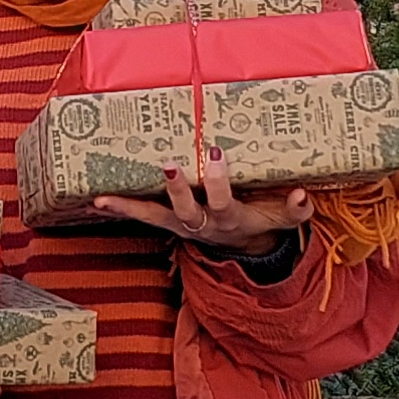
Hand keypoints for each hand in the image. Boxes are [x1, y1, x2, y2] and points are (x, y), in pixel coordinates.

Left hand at [91, 151, 312, 257]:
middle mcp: (203, 224)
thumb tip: (302, 194)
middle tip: (169, 163)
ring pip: (156, 217)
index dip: (218, 181)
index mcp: (231, 219)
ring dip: (132, 207)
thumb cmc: (263, 221)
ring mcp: (182, 224)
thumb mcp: (285, 219)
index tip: (214, 151)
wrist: (247, 247)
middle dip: (178, 189)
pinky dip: (122, 208)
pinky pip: (143, 216)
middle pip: (187, 210)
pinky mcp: (169, 222)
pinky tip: (97, 199)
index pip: (224, 201)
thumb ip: (296, 209)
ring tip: (104, 198)